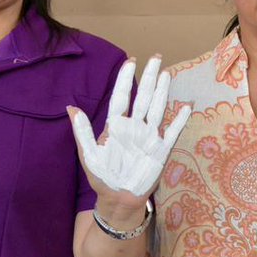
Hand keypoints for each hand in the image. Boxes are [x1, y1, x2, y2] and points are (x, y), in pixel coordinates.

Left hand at [69, 56, 190, 203]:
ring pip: (157, 108)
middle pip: (143, 97)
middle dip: (149, 77)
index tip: (130, 61)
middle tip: (156, 57)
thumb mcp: (89, 155)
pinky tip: (186, 106)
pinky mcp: (161, 150)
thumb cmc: (101, 177)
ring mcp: (149, 136)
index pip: (122, 97)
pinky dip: (178, 120)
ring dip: (163, 92)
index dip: (126, 80)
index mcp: (115, 125)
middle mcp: (134, 126)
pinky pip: (172, 131)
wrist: (118, 199)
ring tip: (167, 74)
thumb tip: (71, 108)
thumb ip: (82, 132)